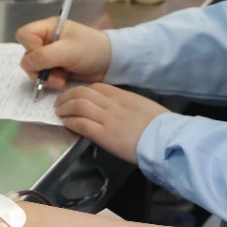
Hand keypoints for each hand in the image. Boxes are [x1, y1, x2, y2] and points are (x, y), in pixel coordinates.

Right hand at [17, 18, 111, 90]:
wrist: (110, 63)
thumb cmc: (92, 50)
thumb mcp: (68, 51)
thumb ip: (44, 56)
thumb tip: (24, 64)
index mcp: (48, 28)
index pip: (25, 35)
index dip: (30, 47)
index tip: (44, 57)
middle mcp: (46, 41)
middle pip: (26, 55)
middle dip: (39, 68)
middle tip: (55, 76)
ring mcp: (49, 56)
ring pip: (33, 68)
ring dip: (45, 78)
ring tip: (61, 80)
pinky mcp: (53, 69)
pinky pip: (42, 77)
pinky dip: (50, 82)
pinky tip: (62, 81)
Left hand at [54, 83, 168, 161]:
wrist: (166, 139)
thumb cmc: (159, 126)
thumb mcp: (142, 106)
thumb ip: (126, 104)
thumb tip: (115, 108)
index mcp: (123, 96)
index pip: (96, 87)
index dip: (81, 90)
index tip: (74, 95)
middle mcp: (113, 104)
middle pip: (83, 93)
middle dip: (67, 96)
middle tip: (60, 103)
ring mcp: (108, 119)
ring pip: (78, 105)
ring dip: (65, 108)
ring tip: (59, 112)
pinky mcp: (105, 135)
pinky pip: (81, 124)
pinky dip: (70, 122)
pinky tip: (66, 123)